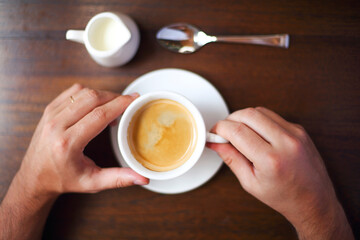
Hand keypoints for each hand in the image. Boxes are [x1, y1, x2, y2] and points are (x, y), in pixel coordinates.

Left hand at [18, 84, 148, 196]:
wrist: (35, 177)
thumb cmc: (63, 180)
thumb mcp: (92, 183)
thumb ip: (118, 179)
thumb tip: (142, 178)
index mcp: (68, 143)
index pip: (99, 115)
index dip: (120, 104)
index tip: (134, 100)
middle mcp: (56, 126)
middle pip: (92, 99)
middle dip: (114, 97)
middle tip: (128, 101)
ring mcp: (50, 115)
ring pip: (82, 92)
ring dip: (102, 94)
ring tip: (113, 105)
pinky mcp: (49, 110)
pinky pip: (72, 92)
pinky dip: (88, 93)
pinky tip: (97, 103)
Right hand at [208, 107, 352, 238]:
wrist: (314, 200)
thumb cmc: (284, 196)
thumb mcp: (250, 183)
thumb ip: (231, 158)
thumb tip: (215, 143)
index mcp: (270, 160)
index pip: (237, 131)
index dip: (220, 128)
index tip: (214, 132)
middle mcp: (285, 142)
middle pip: (248, 114)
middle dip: (230, 119)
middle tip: (224, 132)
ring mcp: (295, 133)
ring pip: (260, 111)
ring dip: (244, 118)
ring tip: (240, 133)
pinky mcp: (299, 129)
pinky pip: (273, 116)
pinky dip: (259, 121)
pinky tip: (257, 134)